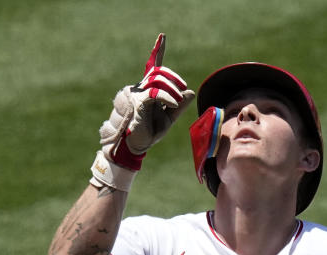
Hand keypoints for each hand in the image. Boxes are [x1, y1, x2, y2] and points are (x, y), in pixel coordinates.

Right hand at [97, 34, 194, 174]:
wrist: (135, 146)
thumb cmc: (149, 132)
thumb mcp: (169, 118)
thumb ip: (179, 106)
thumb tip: (191, 92)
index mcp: (148, 89)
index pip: (153, 67)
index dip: (158, 51)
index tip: (162, 36)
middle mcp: (140, 88)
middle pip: (159, 72)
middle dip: (174, 78)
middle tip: (183, 89)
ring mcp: (136, 93)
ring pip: (157, 79)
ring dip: (173, 89)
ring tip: (177, 101)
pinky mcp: (137, 102)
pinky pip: (155, 93)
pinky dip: (168, 97)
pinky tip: (174, 102)